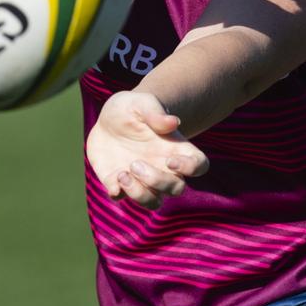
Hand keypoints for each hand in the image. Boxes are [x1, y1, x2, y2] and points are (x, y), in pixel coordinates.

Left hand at [86, 90, 208, 209]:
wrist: (107, 119)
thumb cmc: (132, 108)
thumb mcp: (141, 102)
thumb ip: (156, 112)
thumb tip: (174, 123)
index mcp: (175, 148)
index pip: (199, 165)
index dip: (191, 168)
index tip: (170, 161)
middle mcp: (163, 168)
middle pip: (176, 189)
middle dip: (157, 181)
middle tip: (135, 163)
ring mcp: (142, 180)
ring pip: (154, 202)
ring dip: (140, 194)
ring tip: (122, 174)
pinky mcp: (120, 184)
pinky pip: (122, 198)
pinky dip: (118, 192)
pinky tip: (113, 177)